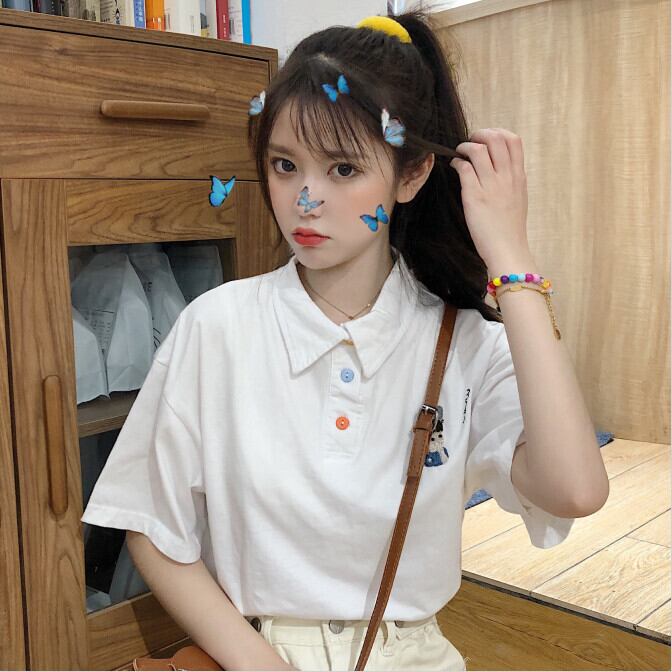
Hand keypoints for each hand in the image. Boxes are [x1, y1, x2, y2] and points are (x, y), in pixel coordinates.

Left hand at [449, 128, 530, 266]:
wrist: (507, 250)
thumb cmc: (510, 228)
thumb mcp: (519, 198)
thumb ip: (511, 180)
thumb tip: (500, 166)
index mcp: (519, 176)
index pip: (514, 141)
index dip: (498, 133)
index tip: (486, 139)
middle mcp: (507, 177)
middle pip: (497, 138)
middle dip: (480, 134)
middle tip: (470, 142)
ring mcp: (491, 186)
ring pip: (478, 150)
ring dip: (465, 146)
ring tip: (459, 153)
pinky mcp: (474, 196)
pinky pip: (464, 168)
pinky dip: (457, 162)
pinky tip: (454, 167)